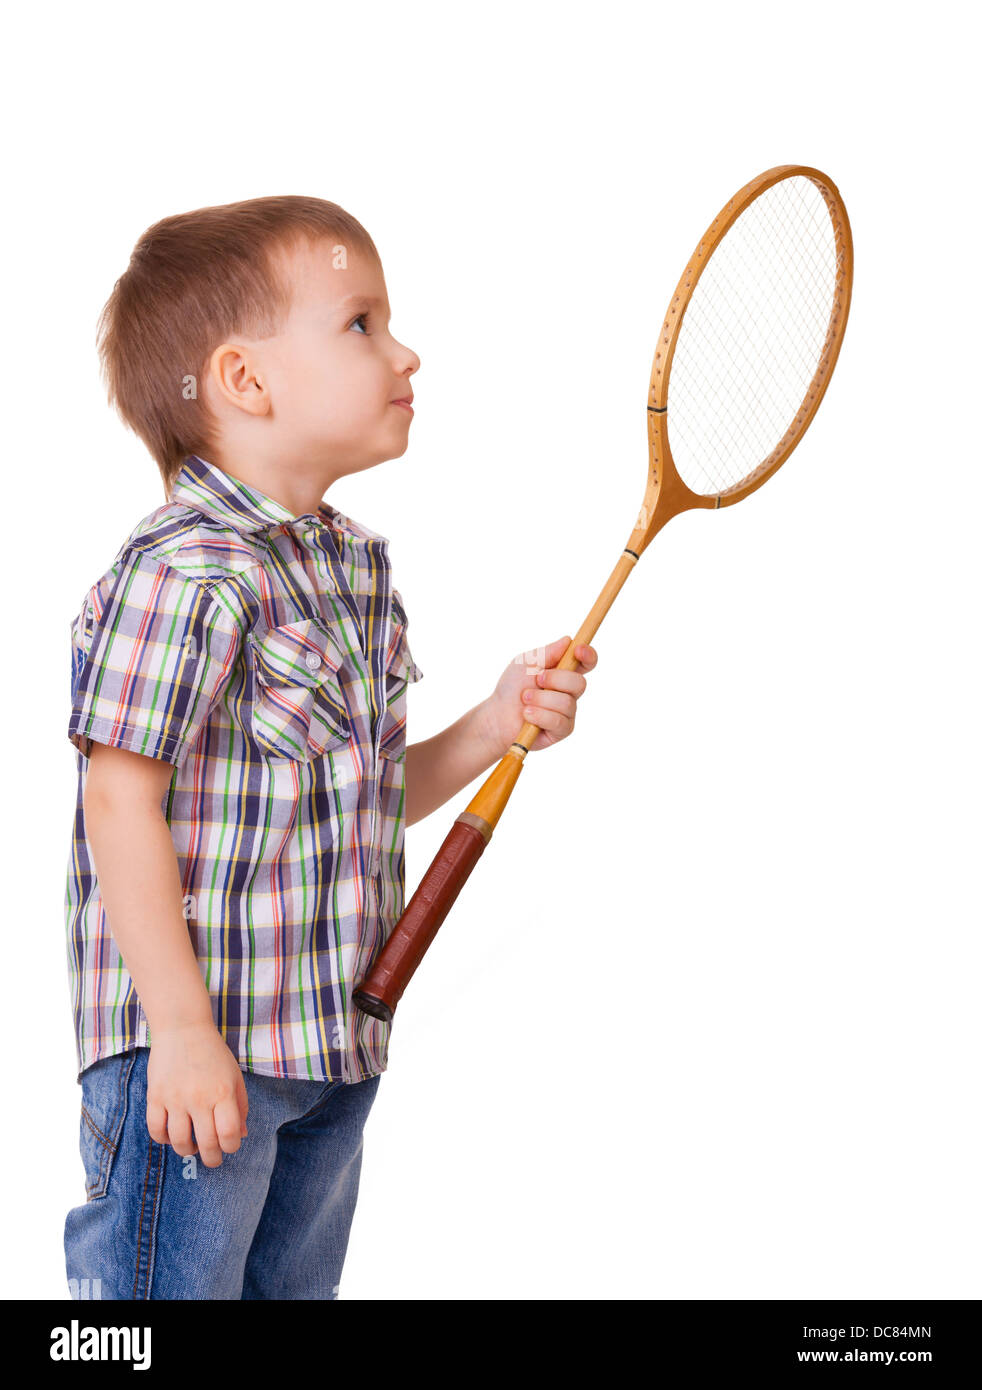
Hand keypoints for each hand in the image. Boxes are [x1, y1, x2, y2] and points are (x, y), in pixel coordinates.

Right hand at [146, 1020, 248, 1167]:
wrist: (183, 1028)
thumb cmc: (213, 1053)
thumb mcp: (234, 1075)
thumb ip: (240, 1106)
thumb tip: (241, 1135)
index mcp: (224, 1092)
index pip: (230, 1133)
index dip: (231, 1147)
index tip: (229, 1146)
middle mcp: (200, 1097)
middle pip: (207, 1143)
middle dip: (212, 1158)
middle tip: (212, 1160)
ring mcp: (176, 1098)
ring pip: (179, 1142)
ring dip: (187, 1151)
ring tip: (192, 1148)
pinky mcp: (156, 1096)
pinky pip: (156, 1129)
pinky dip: (164, 1139)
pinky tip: (171, 1136)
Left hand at [481, 634, 598, 754]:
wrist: (497, 716)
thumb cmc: (511, 688)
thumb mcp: (526, 663)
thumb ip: (547, 653)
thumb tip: (568, 640)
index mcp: (564, 672)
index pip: (586, 663)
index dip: (588, 655)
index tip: (578, 650)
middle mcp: (569, 692)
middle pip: (579, 683)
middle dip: (556, 679)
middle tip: (536, 679)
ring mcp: (567, 712)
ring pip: (566, 703)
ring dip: (541, 699)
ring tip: (525, 700)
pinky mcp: (561, 730)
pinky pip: (558, 721)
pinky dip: (539, 715)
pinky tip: (527, 715)